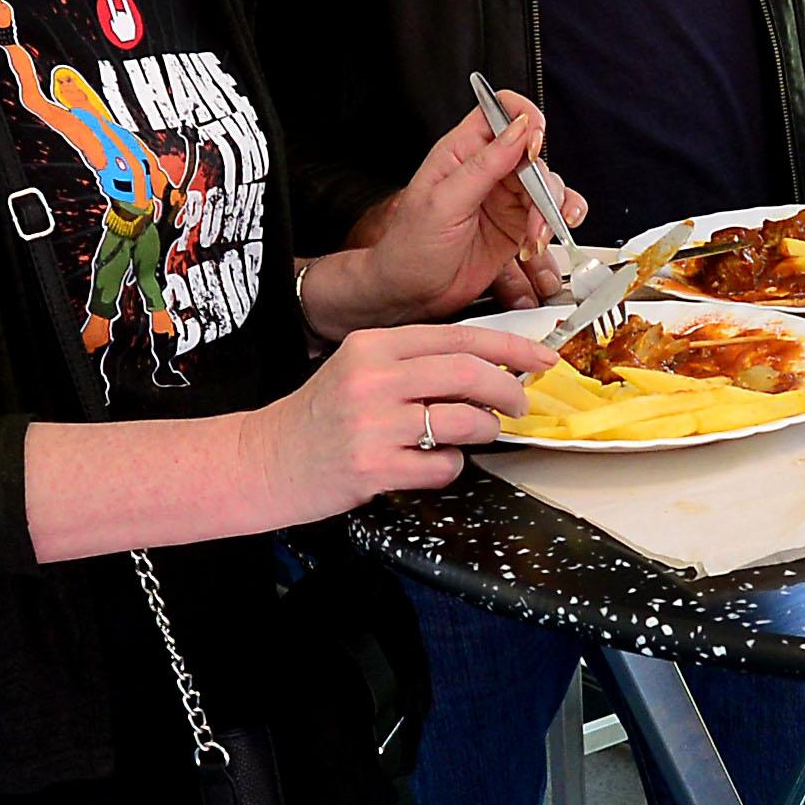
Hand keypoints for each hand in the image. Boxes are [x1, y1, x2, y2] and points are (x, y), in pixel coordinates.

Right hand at [259, 320, 548, 516]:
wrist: (264, 460)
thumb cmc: (319, 418)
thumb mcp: (359, 370)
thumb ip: (415, 363)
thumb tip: (488, 365)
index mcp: (373, 346)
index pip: (460, 336)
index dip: (511, 346)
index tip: (541, 358)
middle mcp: (373, 379)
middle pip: (470, 373)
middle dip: (510, 390)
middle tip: (519, 403)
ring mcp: (373, 424)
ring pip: (465, 421)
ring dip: (485, 430)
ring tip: (474, 434)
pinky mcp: (374, 467)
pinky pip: (444, 465)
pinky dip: (451, 467)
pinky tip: (431, 463)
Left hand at [327, 90, 568, 321]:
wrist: (410, 293)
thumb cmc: (410, 247)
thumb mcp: (443, 202)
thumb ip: (484, 164)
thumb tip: (518, 129)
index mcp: (462, 151)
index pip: (501, 110)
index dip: (525, 119)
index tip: (533, 146)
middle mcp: (488, 169)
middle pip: (535, 154)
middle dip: (542, 185)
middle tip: (534, 214)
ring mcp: (505, 197)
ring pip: (549, 186)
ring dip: (551, 212)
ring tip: (534, 239)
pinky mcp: (518, 224)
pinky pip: (552, 215)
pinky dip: (556, 227)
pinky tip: (539, 244)